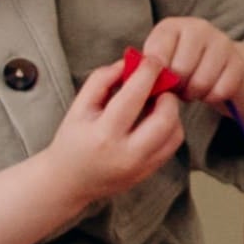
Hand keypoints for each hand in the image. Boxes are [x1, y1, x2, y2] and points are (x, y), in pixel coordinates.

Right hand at [45, 53, 189, 207]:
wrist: (68, 182)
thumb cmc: (72, 140)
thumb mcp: (79, 106)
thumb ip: (101, 80)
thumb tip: (129, 63)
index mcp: (103, 135)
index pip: (132, 97)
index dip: (146, 74)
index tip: (152, 60)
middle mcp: (126, 154)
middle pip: (165, 118)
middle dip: (166, 95)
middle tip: (157, 86)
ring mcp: (141, 167)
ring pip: (175, 133)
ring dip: (170, 112)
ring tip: (153, 104)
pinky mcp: (149, 172)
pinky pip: (172, 145)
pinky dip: (170, 128)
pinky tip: (154, 120)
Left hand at [134, 17, 243, 115]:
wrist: (212, 60)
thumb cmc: (175, 63)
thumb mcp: (158, 60)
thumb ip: (146, 68)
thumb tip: (133, 81)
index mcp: (170, 27)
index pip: (157, 56)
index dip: (156, 77)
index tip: (158, 82)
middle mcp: (197, 28)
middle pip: (181, 70)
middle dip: (176, 87)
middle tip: (177, 88)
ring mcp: (221, 42)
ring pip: (202, 82)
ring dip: (194, 94)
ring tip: (190, 90)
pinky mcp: (238, 61)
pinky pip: (222, 90)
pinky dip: (212, 97)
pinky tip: (207, 92)